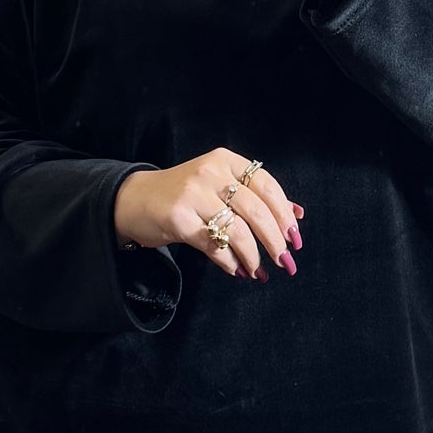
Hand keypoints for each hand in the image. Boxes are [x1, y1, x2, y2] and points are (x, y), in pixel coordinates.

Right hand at [113, 149, 303, 281]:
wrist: (134, 200)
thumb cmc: (184, 195)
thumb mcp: (220, 186)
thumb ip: (257, 197)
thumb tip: (297, 213)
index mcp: (226, 161)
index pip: (267, 186)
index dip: (284, 214)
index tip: (295, 239)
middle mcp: (210, 172)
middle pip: (256, 210)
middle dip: (275, 240)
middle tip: (285, 262)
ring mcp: (192, 194)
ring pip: (236, 230)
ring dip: (253, 255)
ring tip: (259, 271)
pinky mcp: (177, 218)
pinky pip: (213, 245)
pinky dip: (229, 261)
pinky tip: (236, 269)